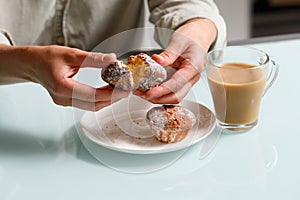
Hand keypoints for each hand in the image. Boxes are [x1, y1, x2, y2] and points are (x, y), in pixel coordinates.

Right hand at [0, 45, 128, 110]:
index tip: (124, 89)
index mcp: (62, 87)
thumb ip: (93, 59)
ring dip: (108, 100)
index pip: (92, 96)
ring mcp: (64, 102)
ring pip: (92, 107)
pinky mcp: (67, 102)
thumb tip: (112, 59)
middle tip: (126, 90)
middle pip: (94, 105)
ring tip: (120, 89)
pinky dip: (100, 99)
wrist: (32, 64)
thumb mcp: (71, 54)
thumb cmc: (46, 58)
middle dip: (113, 99)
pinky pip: (87, 104)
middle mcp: (62, 98)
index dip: (111, 94)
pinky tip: (108, 91)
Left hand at [134, 18, 216, 103]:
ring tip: (142, 93)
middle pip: (177, 96)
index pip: (177, 83)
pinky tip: (148, 90)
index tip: (150, 93)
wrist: (198, 36)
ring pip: (173, 97)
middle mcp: (192, 78)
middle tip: (143, 94)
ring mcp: (187, 81)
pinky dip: (159, 93)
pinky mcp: (181, 82)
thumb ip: (168, 54)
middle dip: (159, 99)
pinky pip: (170, 92)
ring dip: (158, 98)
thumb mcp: (178, 41)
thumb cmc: (192, 37)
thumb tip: (157, 61)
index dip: (163, 90)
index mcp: (193, 67)